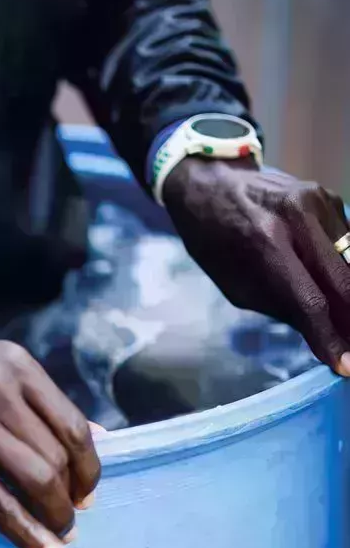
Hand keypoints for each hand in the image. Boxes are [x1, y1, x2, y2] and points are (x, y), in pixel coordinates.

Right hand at [0, 321, 100, 547]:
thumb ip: (38, 402)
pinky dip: (26, 534)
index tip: (87, 491)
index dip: (88, 468)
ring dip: (55, 518)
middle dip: (72, 498)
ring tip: (59, 536)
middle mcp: (1, 391)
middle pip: (58, 458)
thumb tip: (97, 437)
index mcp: (17, 366)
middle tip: (70, 519)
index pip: (73, 426)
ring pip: (36, 482)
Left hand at [163, 158, 349, 375]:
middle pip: (345, 282)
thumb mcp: (237, 285)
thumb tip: (326, 335)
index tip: (348, 366)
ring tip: (344, 325)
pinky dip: (344, 270)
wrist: (211, 181)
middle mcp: (297, 216)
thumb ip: (283, 308)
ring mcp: (319, 201)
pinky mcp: (330, 197)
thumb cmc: (216, 241)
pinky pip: (348, 244)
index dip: (331, 338)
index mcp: (264, 241)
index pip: (310, 301)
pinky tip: (334, 286)